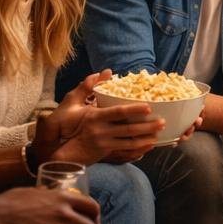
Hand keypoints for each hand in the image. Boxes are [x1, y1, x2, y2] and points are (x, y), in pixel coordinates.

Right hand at [34, 71, 165, 165]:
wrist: (60, 147)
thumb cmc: (66, 121)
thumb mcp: (72, 101)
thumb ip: (88, 85)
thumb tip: (106, 72)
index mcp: (94, 117)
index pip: (118, 112)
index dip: (134, 110)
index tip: (148, 107)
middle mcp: (100, 131)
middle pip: (128, 129)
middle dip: (147, 126)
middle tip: (162, 122)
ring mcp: (104, 143)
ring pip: (129, 142)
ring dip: (145, 138)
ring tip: (159, 134)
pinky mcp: (106, 152)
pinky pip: (125, 151)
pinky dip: (138, 149)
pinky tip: (149, 145)